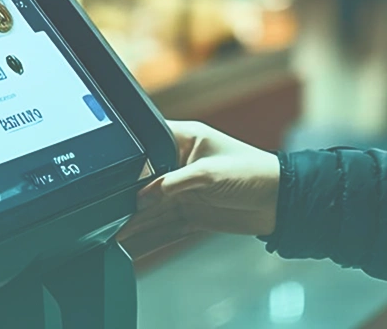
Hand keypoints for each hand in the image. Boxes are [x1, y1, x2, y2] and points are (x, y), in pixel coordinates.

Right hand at [116, 120, 280, 255]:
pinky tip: (133, 246)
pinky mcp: (193, 214)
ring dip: (135, 223)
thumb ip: (171, 185)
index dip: (128, 161)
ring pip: (152, 209)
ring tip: (110, 235)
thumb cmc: (253, 172)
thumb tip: (140, 199)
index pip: (147, 146)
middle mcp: (181, 164)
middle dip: (127, 200)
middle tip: (104, 215)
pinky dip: (150, 237)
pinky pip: (165, 227)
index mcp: (185, 139)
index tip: (109, 179)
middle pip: (145, 183)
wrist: (282, 202)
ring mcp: (186, 191)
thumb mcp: (207, 174)